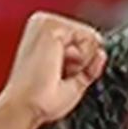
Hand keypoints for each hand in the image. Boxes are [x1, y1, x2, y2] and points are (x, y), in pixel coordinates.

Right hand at [0, 11, 106, 127]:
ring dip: (82, 61)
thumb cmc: (40, 100)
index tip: (65, 77)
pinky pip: (88, 37)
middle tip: (61, 76)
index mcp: (43, 36)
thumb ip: (89, 66)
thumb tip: (101, 53)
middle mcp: (43, 25)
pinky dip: (82, 58)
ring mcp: (46, 22)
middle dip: (84, 61)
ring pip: (89, 36)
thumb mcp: (73, 83)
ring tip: (59, 73)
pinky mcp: (51, 25)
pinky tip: (63, 67)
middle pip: (88, 36)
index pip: (82, 40)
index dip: (83, 63)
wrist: (26, 105)